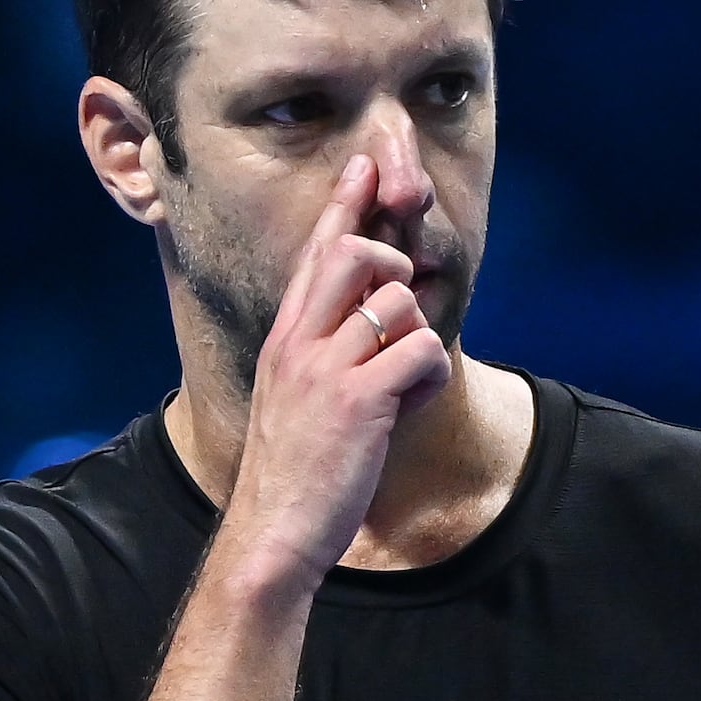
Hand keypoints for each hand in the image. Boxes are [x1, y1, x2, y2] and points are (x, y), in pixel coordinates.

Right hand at [216, 155, 459, 595]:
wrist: (272, 535)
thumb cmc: (290, 473)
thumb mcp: (294, 399)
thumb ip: (323, 353)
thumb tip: (374, 318)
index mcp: (284, 340)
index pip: (315, 254)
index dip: (345, 205)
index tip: (365, 165)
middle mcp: (299, 343)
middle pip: (357, 254)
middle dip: (394, 269)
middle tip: (397, 315)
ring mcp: (327, 369)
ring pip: (401, 302)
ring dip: (418, 340)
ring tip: (401, 386)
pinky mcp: (360, 400)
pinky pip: (423, 350)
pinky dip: (429, 377)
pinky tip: (408, 407)